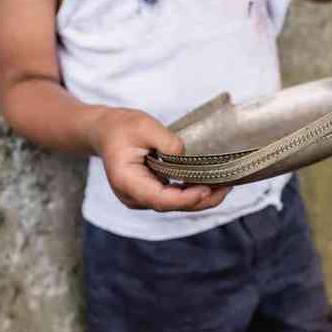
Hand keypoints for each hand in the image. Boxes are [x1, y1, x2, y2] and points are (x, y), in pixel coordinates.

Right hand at [90, 108, 231, 211]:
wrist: (105, 132)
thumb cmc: (121, 128)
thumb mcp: (144, 125)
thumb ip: (166, 140)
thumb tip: (186, 155)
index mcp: (127, 182)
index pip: (160, 199)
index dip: (186, 198)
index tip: (207, 189)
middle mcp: (133, 196)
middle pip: (171, 206)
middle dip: (201, 200)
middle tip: (226, 187)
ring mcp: (141, 197)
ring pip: (174, 205)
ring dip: (200, 198)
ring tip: (224, 185)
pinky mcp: (149, 193)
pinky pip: (173, 198)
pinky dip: (191, 193)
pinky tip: (210, 183)